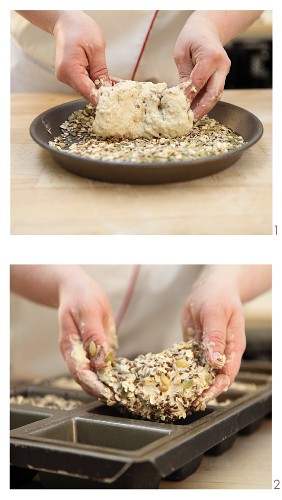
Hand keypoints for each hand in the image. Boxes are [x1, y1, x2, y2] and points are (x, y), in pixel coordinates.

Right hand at [52, 11, 120, 104]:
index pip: (87, 92)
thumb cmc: (80, 29)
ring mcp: (66, 77)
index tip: (115, 101)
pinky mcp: (70, 75)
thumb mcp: (96, 49)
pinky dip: (96, 82)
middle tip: (121, 92)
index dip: (102, 98)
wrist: (67, 22)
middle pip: (87, 92)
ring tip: (117, 85)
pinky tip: (108, 81)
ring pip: (87, 88)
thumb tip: (106, 89)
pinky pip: (85, 83)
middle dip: (104, 93)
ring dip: (101, 87)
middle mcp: (65, 76)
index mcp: (69, 70)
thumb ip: (101, 71)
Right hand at [58, 270, 117, 399]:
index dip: (94, 386)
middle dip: (101, 390)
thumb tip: (101, 361)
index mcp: (69, 345)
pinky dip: (108, 374)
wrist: (76, 289)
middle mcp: (74, 353)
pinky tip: (121, 380)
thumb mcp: (89, 311)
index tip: (108, 394)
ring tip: (123, 394)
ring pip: (93, 375)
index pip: (80, 372)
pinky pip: (99, 365)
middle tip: (120, 399)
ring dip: (105, 385)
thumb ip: (94, 336)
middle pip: (85, 379)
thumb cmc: (81, 296)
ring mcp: (82, 352)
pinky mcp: (92, 349)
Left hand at [174, 13, 230, 118]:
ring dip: (205, 108)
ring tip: (192, 119)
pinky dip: (205, 101)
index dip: (189, 96)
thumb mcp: (181, 52)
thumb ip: (183, 74)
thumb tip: (181, 96)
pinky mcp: (222, 76)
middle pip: (214, 92)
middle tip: (191, 120)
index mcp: (211, 56)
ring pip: (216, 94)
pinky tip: (196, 110)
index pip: (199, 81)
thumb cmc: (192, 37)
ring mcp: (224, 71)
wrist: (208, 29)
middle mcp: (221, 65)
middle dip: (203, 108)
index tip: (180, 107)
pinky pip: (214, 91)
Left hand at [181, 267, 245, 401]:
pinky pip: (188, 361)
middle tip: (185, 399)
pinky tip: (168, 375)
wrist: (211, 286)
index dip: (217, 387)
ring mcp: (208, 350)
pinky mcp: (195, 346)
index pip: (228, 373)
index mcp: (233, 346)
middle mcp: (221, 352)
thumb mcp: (215, 313)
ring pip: (200, 372)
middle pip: (214, 377)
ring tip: (174, 393)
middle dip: (201, 389)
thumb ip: (215, 336)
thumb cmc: (218, 296)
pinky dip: (180, 368)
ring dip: (189, 382)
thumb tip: (215, 361)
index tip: (203, 395)